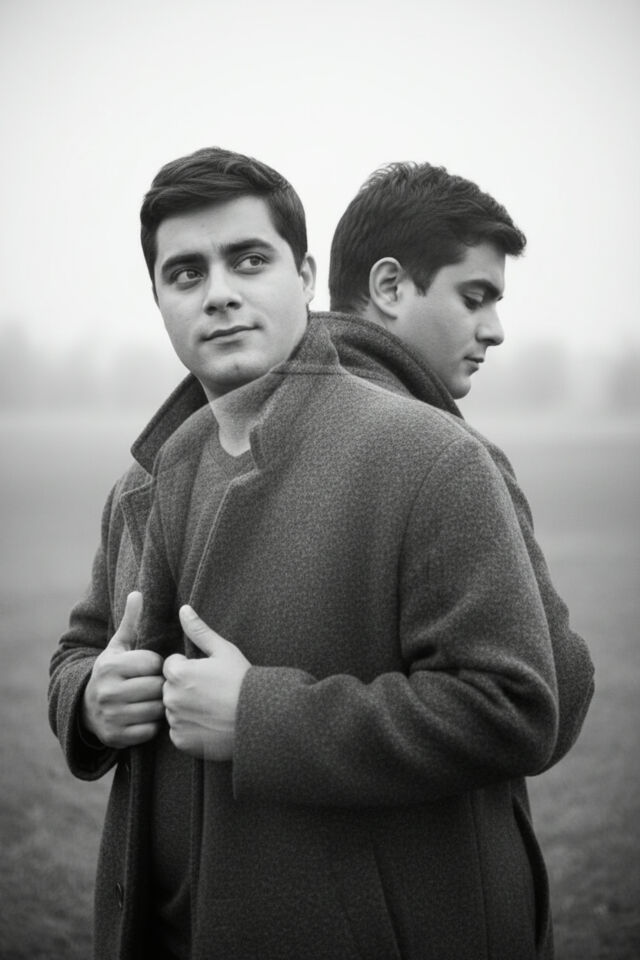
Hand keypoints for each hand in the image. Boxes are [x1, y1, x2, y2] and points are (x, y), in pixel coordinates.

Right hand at [82, 591, 164, 747]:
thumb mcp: (117, 647)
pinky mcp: (116, 737)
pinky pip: (151, 731)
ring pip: (156, 709)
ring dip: (159, 706)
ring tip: (150, 700)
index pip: (154, 663)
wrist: (85, 708)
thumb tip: (137, 592)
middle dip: (160, 686)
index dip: (156, 664)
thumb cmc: (112, 672)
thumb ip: (130, 622)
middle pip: (157, 687)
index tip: (148, 668)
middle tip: (153, 685)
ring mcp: (111, 716)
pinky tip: (145, 717)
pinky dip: (152, 725)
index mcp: (110, 666)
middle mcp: (108, 691)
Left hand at [162, 605, 250, 760]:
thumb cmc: (242, 681)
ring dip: (186, 709)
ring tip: (212, 708)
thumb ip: (199, 631)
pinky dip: (190, 729)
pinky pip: (178, 732)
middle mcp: (172, 698)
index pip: (171, 666)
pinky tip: (209, 724)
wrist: (260, 718)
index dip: (190, 668)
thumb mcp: (223, 651)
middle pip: (170, 688)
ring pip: (174, 710)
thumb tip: (183, 609)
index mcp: (179, 673)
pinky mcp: (182, 741)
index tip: (208, 675)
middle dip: (184, 688)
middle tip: (211, 692)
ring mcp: (176, 721)